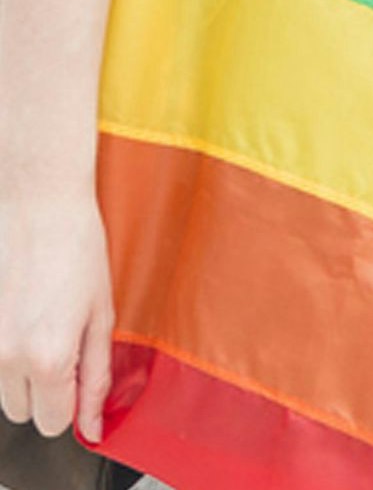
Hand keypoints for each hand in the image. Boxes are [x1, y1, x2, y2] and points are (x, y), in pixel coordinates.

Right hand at [0, 182, 114, 446]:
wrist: (36, 205)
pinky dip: (3, 349)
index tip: (80, 373)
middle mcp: (6, 360)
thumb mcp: (102, 316)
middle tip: (62, 341)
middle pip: (23, 412)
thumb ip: (96, 376)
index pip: (52, 423)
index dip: (71, 402)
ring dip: (21, 372)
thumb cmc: (76, 250)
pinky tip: (19, 314)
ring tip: (41, 323)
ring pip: (1, 390)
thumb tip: (92, 426)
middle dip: (45, 389)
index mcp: (49, 360)